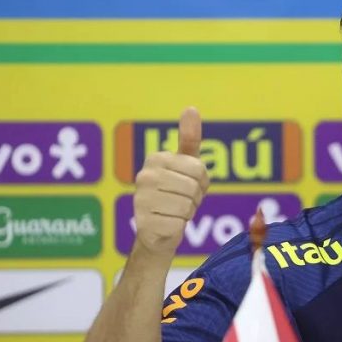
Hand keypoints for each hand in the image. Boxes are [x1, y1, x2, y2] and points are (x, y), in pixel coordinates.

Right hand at [132, 107, 208, 256]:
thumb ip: (189, 138)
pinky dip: (178, 227)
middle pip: (193, 187)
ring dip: (186, 213)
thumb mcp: (185, 166)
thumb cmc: (175, 196)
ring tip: (172, 212)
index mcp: (156, 158)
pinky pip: (179, 223)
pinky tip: (166, 224)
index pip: (198, 168)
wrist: (157, 233)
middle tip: (180, 202)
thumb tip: (191, 108)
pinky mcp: (144, 222)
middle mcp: (144, 176)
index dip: (200, 182)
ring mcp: (142, 199)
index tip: (186, 185)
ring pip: (187, 205)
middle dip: (193, 199)